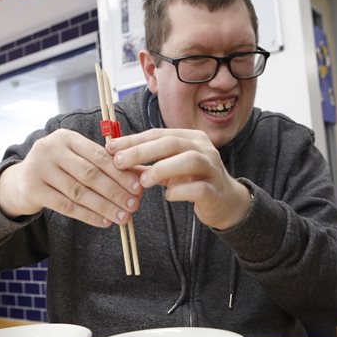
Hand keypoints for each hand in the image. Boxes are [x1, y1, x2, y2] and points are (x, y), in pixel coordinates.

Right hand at [0, 129, 142, 226]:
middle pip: (90, 174)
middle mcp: (51, 148)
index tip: (139, 188)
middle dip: (116, 191)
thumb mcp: (77, 159)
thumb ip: (105, 164)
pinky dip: (88, 215)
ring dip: (105, 206)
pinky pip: (66, 206)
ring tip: (123, 217)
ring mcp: (39, 168)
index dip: (121, 173)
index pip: (99, 155)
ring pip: (79, 191)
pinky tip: (104, 222)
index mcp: (67, 137)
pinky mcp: (32, 189)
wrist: (20, 182)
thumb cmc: (58, 169)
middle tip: (134, 205)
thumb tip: (141, 175)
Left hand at [106, 128, 251, 229]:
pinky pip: (198, 188)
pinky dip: (180, 192)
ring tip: (143, 181)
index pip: (158, 133)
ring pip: (189, 160)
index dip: (133, 140)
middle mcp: (203, 148)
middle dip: (142, 151)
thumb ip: (147, 162)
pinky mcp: (215, 190)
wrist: (225, 202)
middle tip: (119, 162)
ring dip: (162, 168)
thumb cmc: (193, 181)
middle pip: (171, 143)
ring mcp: (212, 168)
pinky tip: (168, 196)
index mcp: (190, 138)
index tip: (111, 147)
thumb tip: (116, 157)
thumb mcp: (169, 168)